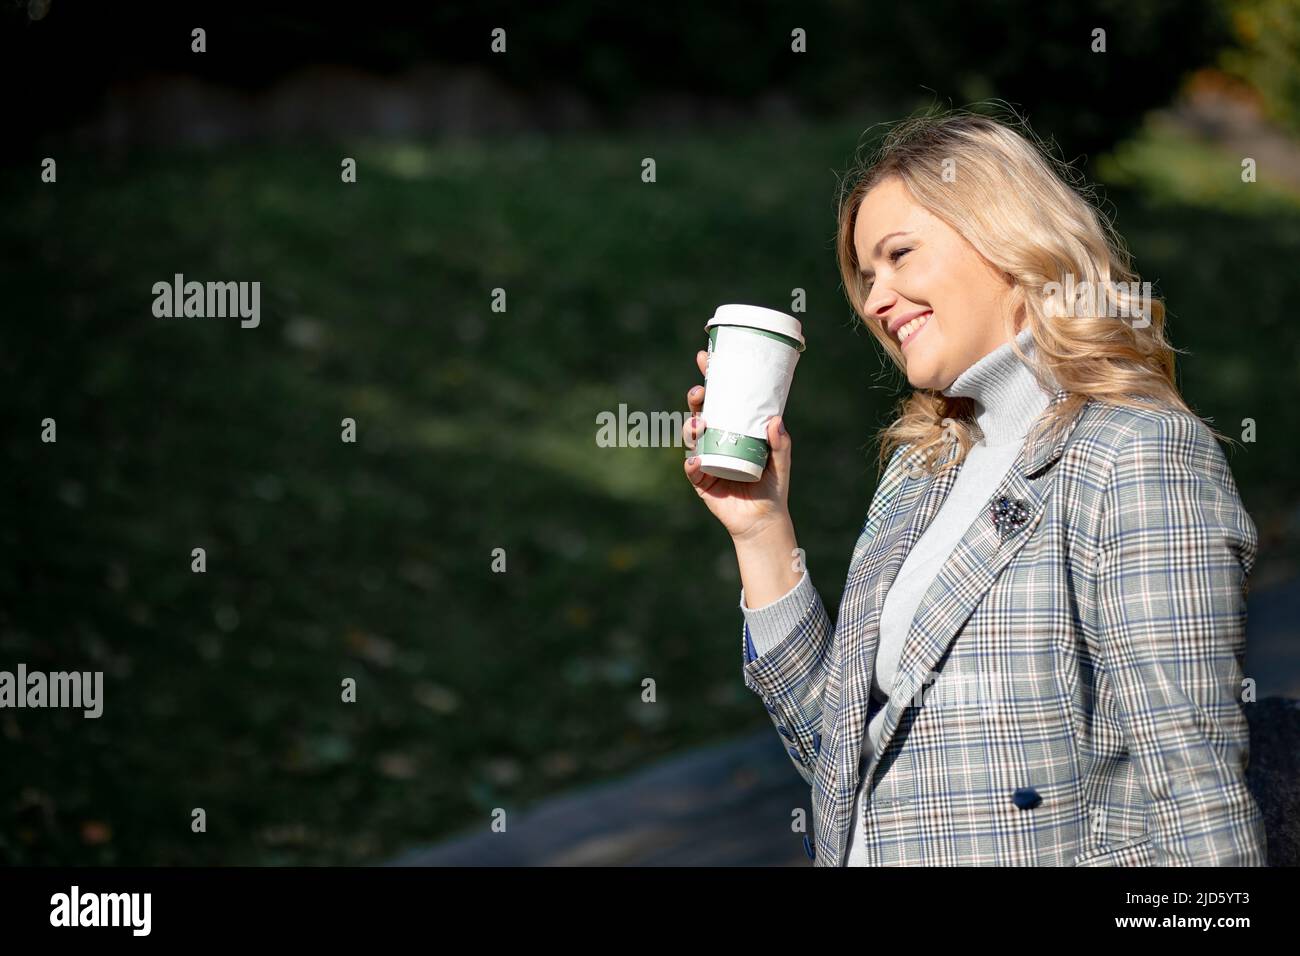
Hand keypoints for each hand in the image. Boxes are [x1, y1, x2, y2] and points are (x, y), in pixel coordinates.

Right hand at [682, 348, 793, 541]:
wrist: (763, 519)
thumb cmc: (773, 485)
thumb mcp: (781, 460)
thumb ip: (780, 442)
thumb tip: (775, 420)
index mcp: (733, 429)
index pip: (720, 399)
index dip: (711, 379)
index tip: (706, 358)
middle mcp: (716, 440)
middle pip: (700, 412)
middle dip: (696, 399)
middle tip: (700, 392)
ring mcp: (706, 458)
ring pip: (691, 437)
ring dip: (691, 427)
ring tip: (699, 424)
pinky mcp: (701, 480)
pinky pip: (692, 468)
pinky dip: (693, 463)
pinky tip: (698, 459)